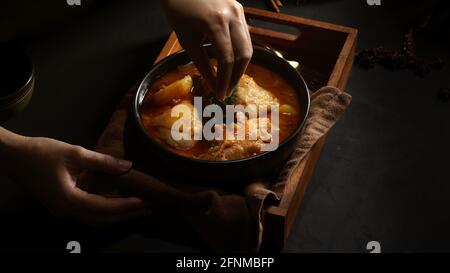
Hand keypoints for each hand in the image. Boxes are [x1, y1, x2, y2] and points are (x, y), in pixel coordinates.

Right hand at [2, 132, 149, 226]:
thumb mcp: (75, 153)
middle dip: (125, 215)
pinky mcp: (60, 206)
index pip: (104, 208)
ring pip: (94, 220)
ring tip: (135, 208)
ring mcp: (61, 211)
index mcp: (69, 200)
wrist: (13, 156)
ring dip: (115, 215)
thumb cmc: (41, 152)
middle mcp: (65, 211)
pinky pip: (86, 214)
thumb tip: (128, 166)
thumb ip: (103, 162)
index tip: (144, 202)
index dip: (126, 206)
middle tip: (147, 209)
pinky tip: (115, 204)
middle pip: (101, 219)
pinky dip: (103, 211)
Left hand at [161, 0, 252, 99]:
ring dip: (240, 66)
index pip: (227, 59)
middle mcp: (232, 15)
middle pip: (243, 54)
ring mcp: (238, 10)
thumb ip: (201, 61)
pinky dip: (239, 52)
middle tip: (227, 91)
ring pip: (248, 45)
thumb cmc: (178, 8)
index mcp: (216, 22)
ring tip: (230, 80)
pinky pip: (244, 35)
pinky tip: (231, 63)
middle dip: (236, 76)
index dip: (224, 80)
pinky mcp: (239, 9)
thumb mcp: (186, 37)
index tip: (220, 94)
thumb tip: (212, 82)